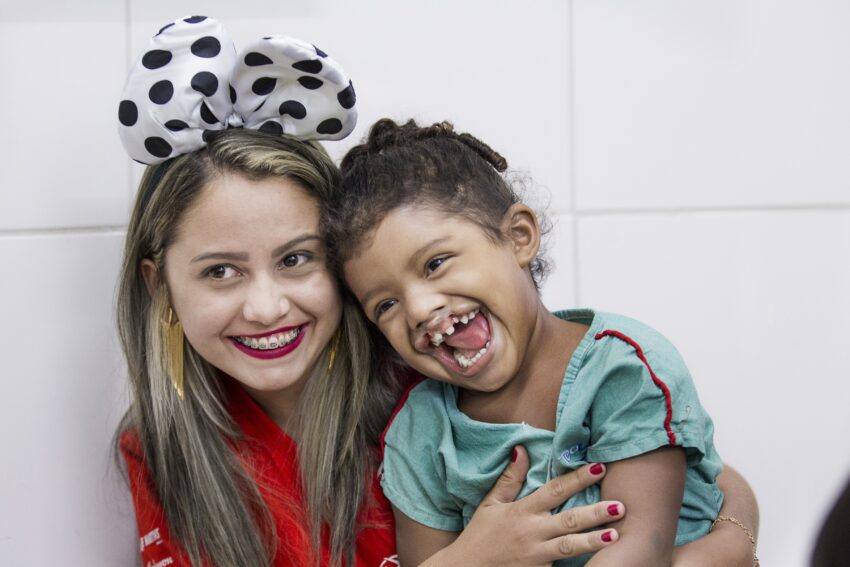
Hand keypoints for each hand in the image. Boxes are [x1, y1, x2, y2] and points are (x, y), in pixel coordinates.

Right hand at [429, 446, 622, 566]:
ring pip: (569, 546)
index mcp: (522, 511)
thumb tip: (521, 449)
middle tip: (620, 506)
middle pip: (568, 520)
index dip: (577, 478)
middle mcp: (532, 532)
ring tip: (615, 534)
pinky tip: (599, 561)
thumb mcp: (491, 504)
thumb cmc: (479, 535)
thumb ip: (510, 478)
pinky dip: (579, 563)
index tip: (599, 467)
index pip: (554, 490)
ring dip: (594, 540)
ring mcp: (536, 555)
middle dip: (595, 512)